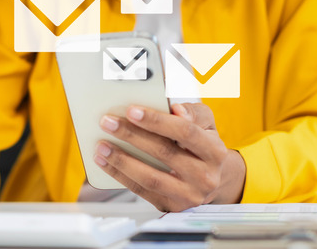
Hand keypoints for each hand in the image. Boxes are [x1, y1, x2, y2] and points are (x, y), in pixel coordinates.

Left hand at [94, 103, 245, 211]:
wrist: (214, 180)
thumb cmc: (203, 145)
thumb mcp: (206, 124)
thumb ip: (193, 112)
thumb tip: (175, 109)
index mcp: (215, 151)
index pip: (184, 131)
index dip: (157, 121)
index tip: (132, 110)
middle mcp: (205, 176)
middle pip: (163, 153)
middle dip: (131, 136)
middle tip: (108, 122)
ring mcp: (188, 195)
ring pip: (150, 177)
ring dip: (120, 160)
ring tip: (101, 145)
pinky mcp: (172, 206)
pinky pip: (141, 191)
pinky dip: (120, 175)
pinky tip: (105, 162)